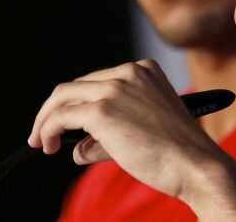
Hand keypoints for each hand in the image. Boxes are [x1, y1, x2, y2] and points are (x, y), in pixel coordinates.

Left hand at [28, 59, 218, 198]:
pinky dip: (48, 130)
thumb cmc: (178, 152)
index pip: (98, 81)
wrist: (194, 163)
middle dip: (56, 109)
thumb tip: (77, 150)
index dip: (79, 102)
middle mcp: (129, 73)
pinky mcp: (102, 110)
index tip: (69, 122)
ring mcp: (115, 89)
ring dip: (46, 120)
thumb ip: (107, 136)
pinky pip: (61, 117)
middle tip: (44, 133)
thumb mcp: (145, 130)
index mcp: (145, 70)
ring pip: (62, 97)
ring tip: (41, 142)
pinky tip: (48, 146)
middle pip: (77, 85)